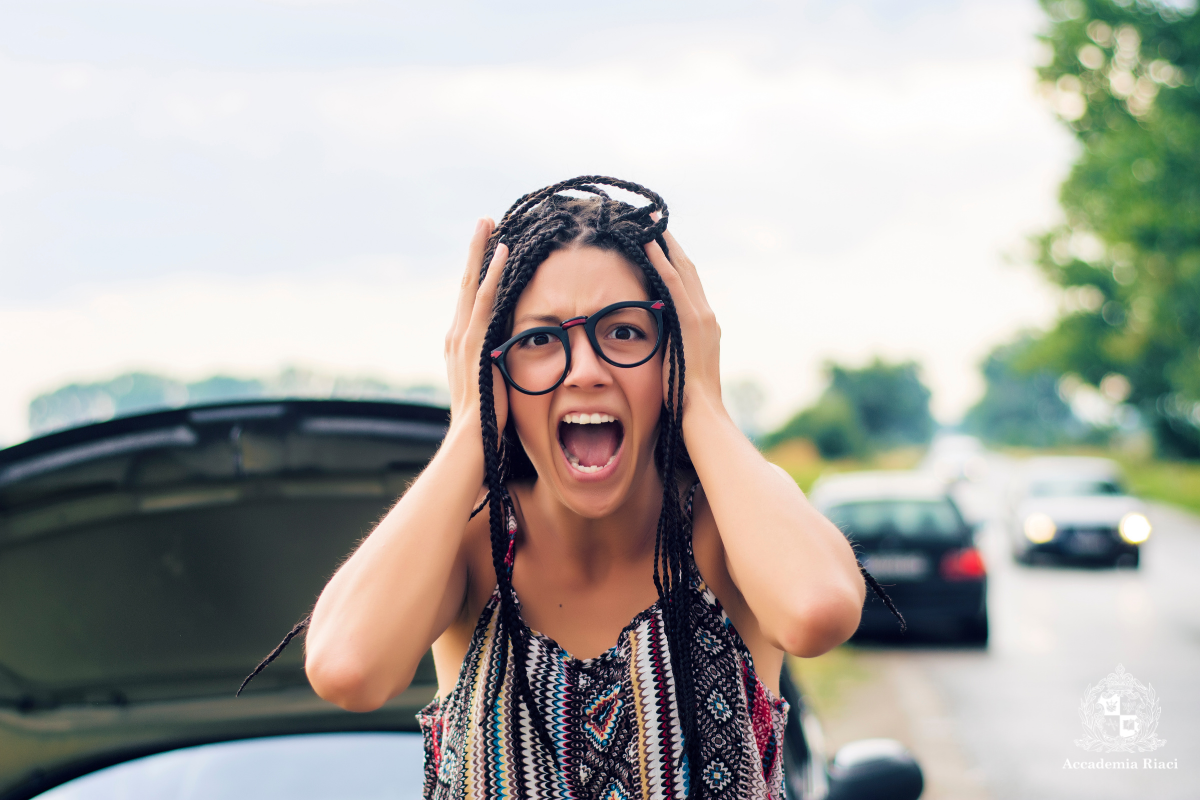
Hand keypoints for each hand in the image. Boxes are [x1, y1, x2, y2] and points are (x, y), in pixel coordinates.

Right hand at [445, 218, 508, 435]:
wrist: (470, 441)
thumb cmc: (484, 424)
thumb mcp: (490, 389)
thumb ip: (497, 371)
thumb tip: (512, 366)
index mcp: (460, 345)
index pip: (469, 299)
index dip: (478, 272)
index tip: (490, 248)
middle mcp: (455, 335)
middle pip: (465, 283)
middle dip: (475, 251)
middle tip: (485, 221)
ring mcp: (462, 337)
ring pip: (471, 283)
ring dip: (481, 251)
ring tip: (489, 222)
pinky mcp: (474, 341)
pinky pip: (485, 300)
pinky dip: (492, 274)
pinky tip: (502, 252)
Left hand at [644, 226, 723, 419]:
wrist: (701, 414)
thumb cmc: (684, 400)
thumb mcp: (677, 366)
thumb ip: (669, 347)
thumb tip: (653, 343)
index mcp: (703, 324)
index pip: (687, 283)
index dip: (674, 258)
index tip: (658, 238)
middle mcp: (706, 314)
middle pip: (687, 268)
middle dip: (670, 242)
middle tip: (654, 217)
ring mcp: (701, 316)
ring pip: (681, 268)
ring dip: (665, 242)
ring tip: (649, 220)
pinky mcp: (690, 321)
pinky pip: (672, 283)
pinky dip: (660, 260)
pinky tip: (647, 243)